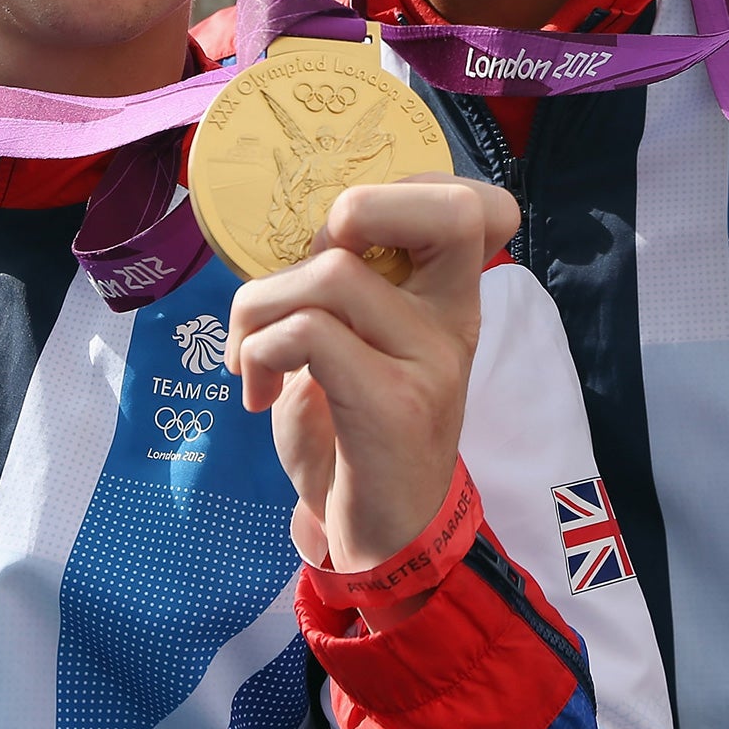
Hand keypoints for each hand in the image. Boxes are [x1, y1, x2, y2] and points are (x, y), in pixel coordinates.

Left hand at [227, 175, 517, 622]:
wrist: (383, 540)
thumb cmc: (355, 436)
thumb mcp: (353, 347)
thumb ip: (342, 290)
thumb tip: (293, 238)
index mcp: (447, 298)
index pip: (477, 205)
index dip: (407, 187)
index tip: (346, 234)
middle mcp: (454, 321)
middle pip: (443, 210)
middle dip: (353, 210)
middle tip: (308, 264)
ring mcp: (431, 363)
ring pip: (333, 275)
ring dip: (261, 304)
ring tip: (252, 354)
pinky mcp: (394, 406)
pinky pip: (310, 334)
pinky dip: (261, 350)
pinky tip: (258, 387)